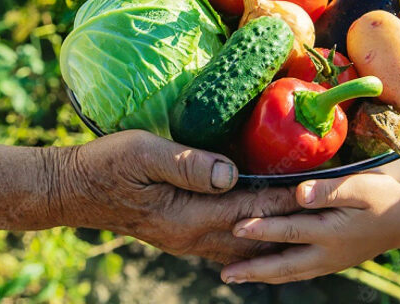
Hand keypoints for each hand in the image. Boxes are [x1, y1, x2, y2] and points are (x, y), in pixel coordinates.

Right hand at [52, 130, 299, 263]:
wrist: (75, 190)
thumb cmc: (108, 165)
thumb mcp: (143, 154)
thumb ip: (187, 164)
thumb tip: (230, 173)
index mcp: (187, 216)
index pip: (250, 209)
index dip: (286, 199)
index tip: (319, 190)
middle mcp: (191, 236)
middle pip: (253, 233)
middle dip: (289, 221)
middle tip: (325, 209)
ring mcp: (184, 240)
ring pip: (241, 245)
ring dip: (272, 235)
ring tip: (302, 224)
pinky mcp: (178, 234)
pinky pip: (223, 244)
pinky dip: (249, 240)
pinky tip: (259, 235)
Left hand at [220, 173, 399, 283]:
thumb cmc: (382, 197)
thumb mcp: (359, 187)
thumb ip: (328, 191)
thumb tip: (299, 193)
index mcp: (330, 233)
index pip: (289, 231)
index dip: (262, 229)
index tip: (237, 228)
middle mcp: (326, 254)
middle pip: (283, 266)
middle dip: (252, 269)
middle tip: (225, 275)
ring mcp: (328, 262)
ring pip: (289, 273)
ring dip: (261, 275)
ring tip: (235, 277)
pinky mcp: (331, 263)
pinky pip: (298, 272)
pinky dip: (277, 274)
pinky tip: (264, 272)